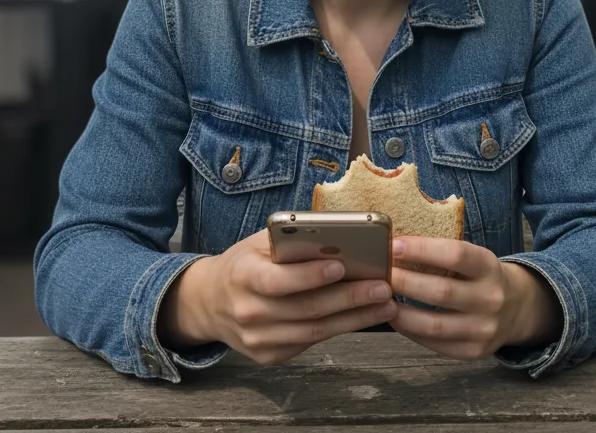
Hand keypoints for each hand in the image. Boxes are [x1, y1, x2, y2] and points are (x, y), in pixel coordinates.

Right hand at [157, 228, 397, 365]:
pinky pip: (309, 343)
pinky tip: (363, 317)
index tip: (341, 266)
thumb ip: (291, 240)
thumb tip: (338, 238)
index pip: (278, 281)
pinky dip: (340, 330)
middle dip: (349, 299)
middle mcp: (248, 312)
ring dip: (354, 319)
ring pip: (313, 332)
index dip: (309, 276)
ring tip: (385, 305)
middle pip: (305, 309)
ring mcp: (258, 340)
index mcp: (243, 276)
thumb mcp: (258, 243)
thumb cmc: (245, 263)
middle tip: (382, 288)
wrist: (210, 302)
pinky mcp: (268, 356)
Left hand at [386, 236, 562, 360]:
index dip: (422, 249)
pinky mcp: (475, 351)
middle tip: (380, 273)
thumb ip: (443, 252)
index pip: (455, 254)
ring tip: (380, 299)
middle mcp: (490, 298)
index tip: (394, 245)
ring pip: (435, 325)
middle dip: (404, 281)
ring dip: (401, 312)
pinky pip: (436, 345)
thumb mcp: (474, 257)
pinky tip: (395, 318)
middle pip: (441, 291)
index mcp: (489, 266)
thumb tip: (396, 245)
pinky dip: (411, 332)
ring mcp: (484, 329)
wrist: (517, 308)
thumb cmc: (480, 275)